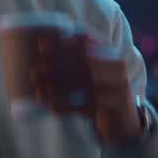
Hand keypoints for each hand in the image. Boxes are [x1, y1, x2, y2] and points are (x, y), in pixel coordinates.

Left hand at [30, 31, 142, 147]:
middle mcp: (116, 66)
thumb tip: (39, 46)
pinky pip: (89, 106)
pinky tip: (52, 108)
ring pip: (86, 86)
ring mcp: (118, 87)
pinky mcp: (115, 107)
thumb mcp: (92, 70)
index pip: (86, 41)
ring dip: (59, 89)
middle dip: (57, 66)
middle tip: (34, 72)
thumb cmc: (99, 89)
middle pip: (84, 63)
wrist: (123, 117)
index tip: (41, 45)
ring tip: (39, 92)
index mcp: (108, 52)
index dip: (63, 42)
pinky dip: (68, 107)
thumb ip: (73, 58)